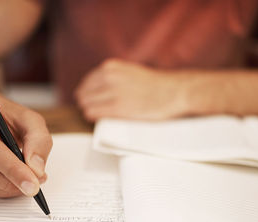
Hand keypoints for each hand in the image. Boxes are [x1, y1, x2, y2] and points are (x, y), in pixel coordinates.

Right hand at [0, 92, 51, 197]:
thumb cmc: (7, 115)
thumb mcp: (31, 120)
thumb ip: (39, 140)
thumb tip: (35, 168)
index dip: (11, 168)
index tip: (32, 183)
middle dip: (7, 181)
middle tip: (31, 187)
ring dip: (1, 187)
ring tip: (24, 184)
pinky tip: (10, 184)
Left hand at [75, 59, 190, 121]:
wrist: (173, 91)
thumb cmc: (155, 85)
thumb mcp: (129, 71)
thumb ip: (113, 77)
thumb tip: (96, 89)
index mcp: (111, 67)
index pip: (87, 82)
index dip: (88, 94)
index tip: (93, 101)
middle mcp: (109, 77)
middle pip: (83, 93)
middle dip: (87, 102)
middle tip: (95, 110)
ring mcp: (113, 92)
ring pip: (85, 104)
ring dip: (89, 111)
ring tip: (100, 115)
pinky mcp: (118, 107)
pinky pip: (93, 113)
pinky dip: (93, 117)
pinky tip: (98, 119)